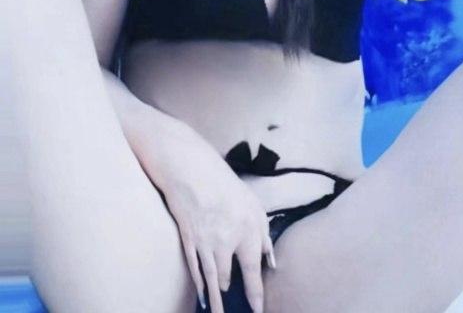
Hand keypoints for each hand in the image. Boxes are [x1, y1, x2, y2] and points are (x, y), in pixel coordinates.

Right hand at [141, 114, 274, 312]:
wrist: (190, 166)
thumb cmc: (222, 183)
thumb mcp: (250, 203)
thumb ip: (261, 234)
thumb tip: (270, 262)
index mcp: (249, 224)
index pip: (253, 269)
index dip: (256, 294)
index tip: (258, 311)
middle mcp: (229, 235)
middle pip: (230, 278)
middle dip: (232, 295)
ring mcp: (206, 238)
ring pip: (213, 278)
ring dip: (216, 297)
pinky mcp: (189, 238)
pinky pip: (195, 269)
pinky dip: (199, 286)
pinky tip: (202, 300)